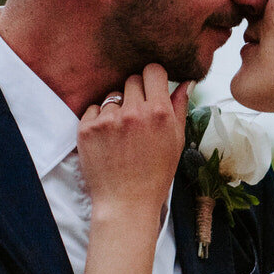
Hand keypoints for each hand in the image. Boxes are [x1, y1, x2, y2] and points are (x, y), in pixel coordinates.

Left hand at [77, 65, 190, 221]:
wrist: (126, 203)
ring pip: (112, 96)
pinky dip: (99, 121)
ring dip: (117, 109)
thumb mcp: (176, 141)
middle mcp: (133, 112)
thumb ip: (179, 108)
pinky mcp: (87, 129)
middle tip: (137, 116)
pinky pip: (93, 109)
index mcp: (158, 112)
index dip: (153, 78)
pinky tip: (107, 141)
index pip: (153, 70)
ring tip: (122, 135)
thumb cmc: (156, 174)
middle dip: (136, 93)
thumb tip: (186, 82)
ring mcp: (108, 120)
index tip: (152, 89)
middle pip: (132, 79)